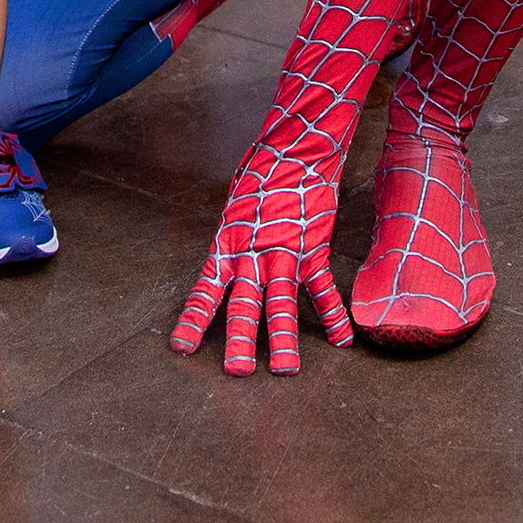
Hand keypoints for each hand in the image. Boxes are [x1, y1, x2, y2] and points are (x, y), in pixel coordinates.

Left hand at [171, 133, 352, 376]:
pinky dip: (334, 316)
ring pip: (282, 305)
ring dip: (284, 340)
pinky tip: (342, 342)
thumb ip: (233, 243)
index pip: (206, 292)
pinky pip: (323, 289)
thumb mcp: (234, 211)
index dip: (194, 321)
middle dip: (239, 342)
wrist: (293, 148)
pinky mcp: (312, 250)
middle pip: (244, 306)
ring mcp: (284, 254)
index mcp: (228, 247)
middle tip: (236, 374)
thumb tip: (229, 266)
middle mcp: (252, 255)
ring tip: (287, 372)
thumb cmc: (259, 176)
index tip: (180, 349)